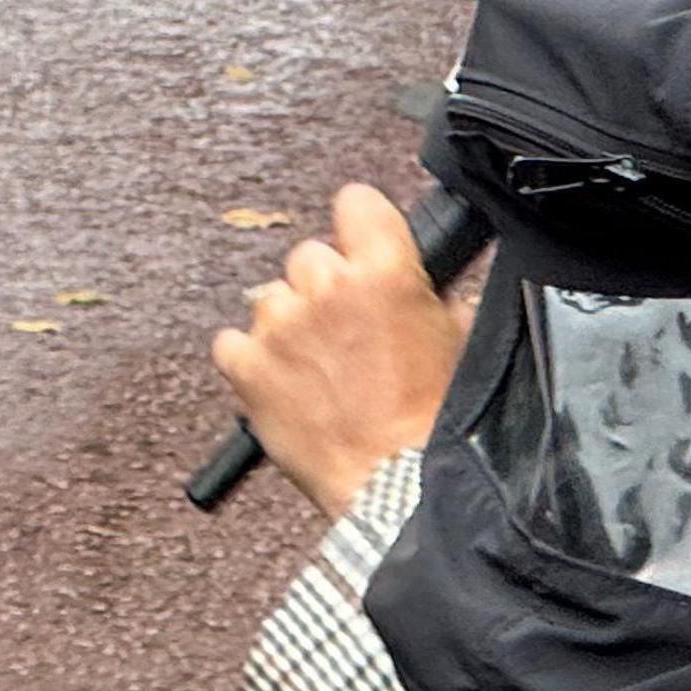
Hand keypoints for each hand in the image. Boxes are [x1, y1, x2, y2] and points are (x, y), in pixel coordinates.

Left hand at [208, 183, 471, 517]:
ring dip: (288, 325)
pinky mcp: (247, 367)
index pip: (355, 202)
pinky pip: (231, 342)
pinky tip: (280, 384)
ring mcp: (281, 325)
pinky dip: (248, 360)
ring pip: (270, 298)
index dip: (361, 226)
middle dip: (325, 289)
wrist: (400, 488)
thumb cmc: (436, 423)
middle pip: (310, 257)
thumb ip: (433, 297)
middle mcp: (327, 286)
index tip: (363, 248)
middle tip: (348, 335)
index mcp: (385, 270)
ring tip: (318, 370)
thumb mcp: (459, 341)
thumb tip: (424, 285)